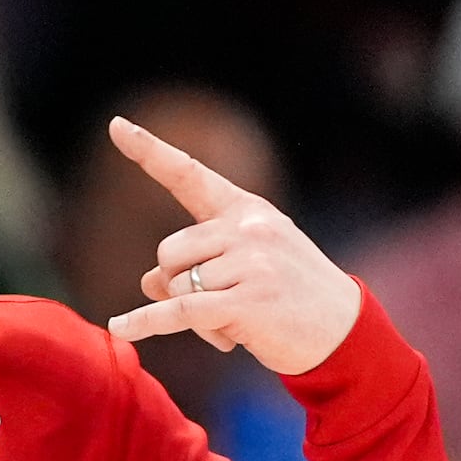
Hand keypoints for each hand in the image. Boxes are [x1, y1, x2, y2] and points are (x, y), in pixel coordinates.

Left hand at [104, 116, 359, 374]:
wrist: (345, 334)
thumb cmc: (288, 299)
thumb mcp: (243, 270)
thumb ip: (195, 266)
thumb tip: (148, 282)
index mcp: (247, 210)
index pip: (189, 174)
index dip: (149, 150)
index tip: (116, 126)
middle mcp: (249, 228)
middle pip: (168, 251)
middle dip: (177, 282)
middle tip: (217, 305)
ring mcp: (251, 263)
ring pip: (175, 285)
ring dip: (191, 314)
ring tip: (232, 324)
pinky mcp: (247, 303)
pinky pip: (180, 311)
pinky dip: (147, 322)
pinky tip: (121, 328)